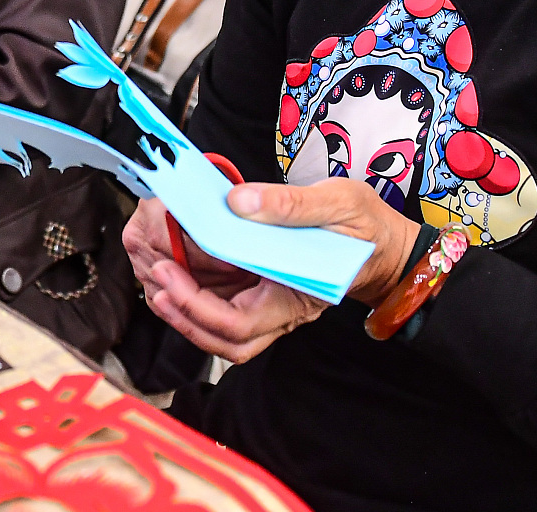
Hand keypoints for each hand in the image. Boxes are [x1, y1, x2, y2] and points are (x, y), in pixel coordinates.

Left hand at [135, 179, 422, 365]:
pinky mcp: (261, 293)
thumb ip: (290, 204)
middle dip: (181, 312)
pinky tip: (174, 269)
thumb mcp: (339, 204)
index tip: (167, 272)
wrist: (384, 246)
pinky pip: (221, 306)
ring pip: (218, 329)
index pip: (239, 323)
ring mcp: (270, 306)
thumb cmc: (366, 229)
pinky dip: (193, 293)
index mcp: (299, 298)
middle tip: (152, 274)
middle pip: (223, 337)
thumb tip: (239, 200)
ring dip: (181, 308)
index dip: (196, 305)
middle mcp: (281, 312)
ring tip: (154, 274)